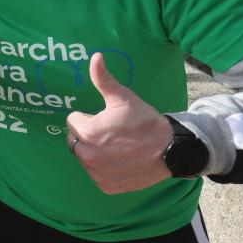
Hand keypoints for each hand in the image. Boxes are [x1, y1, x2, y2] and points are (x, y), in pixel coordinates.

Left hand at [66, 52, 172, 193]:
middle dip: (87, 135)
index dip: (88, 117)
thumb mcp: (123, 97)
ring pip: (84, 157)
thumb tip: (95, 56)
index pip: (73, 121)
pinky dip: (104, 168)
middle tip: (111, 133)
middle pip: (75, 141)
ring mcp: (96, 174)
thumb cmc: (144, 121)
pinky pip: (96, 174)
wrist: (170, 150)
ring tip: (117, 146)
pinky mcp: (105, 186)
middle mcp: (87, 156)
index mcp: (87, 133)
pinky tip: (120, 161)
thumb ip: (103, 79)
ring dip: (94, 151)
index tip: (106, 119)